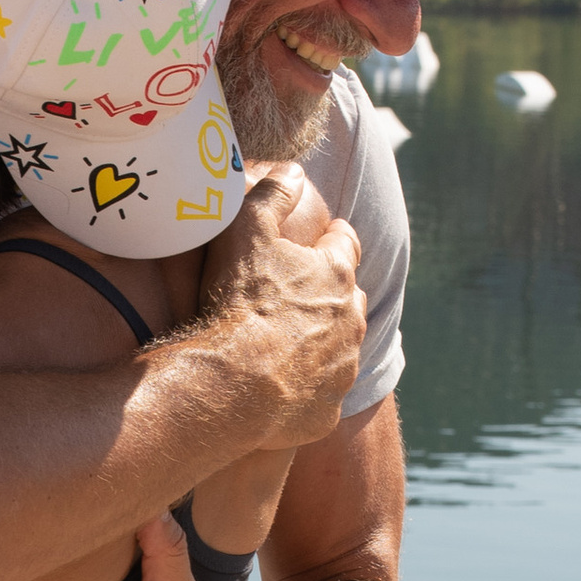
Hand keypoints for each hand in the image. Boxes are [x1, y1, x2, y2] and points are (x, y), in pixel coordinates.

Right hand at [196, 163, 364, 447]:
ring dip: (321, 342)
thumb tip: (296, 169)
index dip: (330, 238)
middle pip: (350, 298)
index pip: (345, 244)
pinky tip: (277, 385)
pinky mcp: (327, 411)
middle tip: (297, 295)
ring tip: (284, 343)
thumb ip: (273, 193)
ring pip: (341, 348)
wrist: (229, 384)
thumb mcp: (245, 229)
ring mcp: (343, 370)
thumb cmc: (235, 303)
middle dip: (331, 293)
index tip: (319, 238)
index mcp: (337, 274)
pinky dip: (306, 388)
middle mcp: (352, 321)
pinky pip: (321, 395)